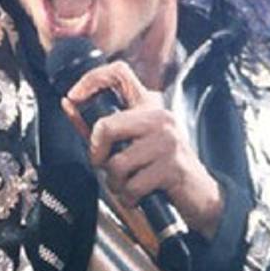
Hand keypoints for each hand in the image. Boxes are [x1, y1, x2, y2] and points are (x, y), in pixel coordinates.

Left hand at [62, 60, 223, 239]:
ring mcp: (168, 141)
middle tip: (103, 166)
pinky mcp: (172, 167)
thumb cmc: (160, 170)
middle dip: (97, 154)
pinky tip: (138, 196)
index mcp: (149, 107)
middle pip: (106, 126)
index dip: (91, 80)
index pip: (119, 73)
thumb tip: (69, 105)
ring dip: (115, 183)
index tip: (73, 98)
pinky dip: (128, 197)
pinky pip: (132, 185)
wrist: (201, 196)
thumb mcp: (132, 145)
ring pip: (117, 163)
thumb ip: (102, 128)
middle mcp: (160, 118)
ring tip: (127, 185)